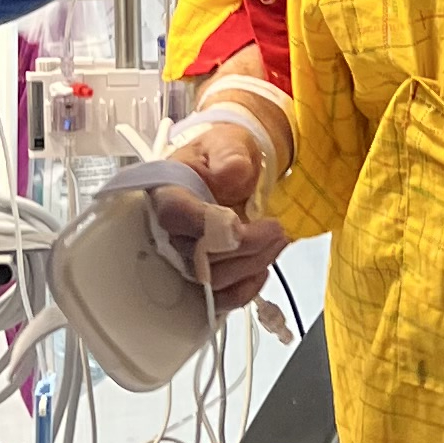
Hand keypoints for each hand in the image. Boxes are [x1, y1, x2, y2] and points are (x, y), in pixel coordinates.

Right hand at [146, 124, 289, 311]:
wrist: (232, 172)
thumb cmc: (223, 158)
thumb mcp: (228, 142)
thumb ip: (229, 154)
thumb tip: (232, 173)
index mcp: (166, 191)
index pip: (173, 214)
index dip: (206, 226)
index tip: (240, 226)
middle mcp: (167, 231)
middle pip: (197, 256)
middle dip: (246, 247)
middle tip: (277, 229)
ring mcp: (182, 259)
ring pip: (213, 281)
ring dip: (253, 264)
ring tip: (277, 239)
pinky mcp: (200, 279)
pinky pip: (219, 300)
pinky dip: (246, 289)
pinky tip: (262, 268)